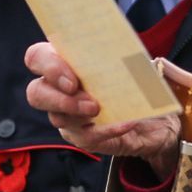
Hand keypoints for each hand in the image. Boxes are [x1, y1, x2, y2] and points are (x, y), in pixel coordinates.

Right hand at [23, 41, 181, 174]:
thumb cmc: (137, 81)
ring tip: (100, 109)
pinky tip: (125, 123)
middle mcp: (58, 90)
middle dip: (58, 97)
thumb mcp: (132, 62)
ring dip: (78, 113)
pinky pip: (85, 137)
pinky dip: (106, 129)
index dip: (48, 66)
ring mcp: (66, 116)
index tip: (72, 79)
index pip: (36, 58)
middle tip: (86, 100)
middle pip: (36, 93)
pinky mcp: (81, 137)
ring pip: (57, 118)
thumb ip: (122, 54)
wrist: (156, 115)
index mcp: (64, 61)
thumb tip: (133, 54)